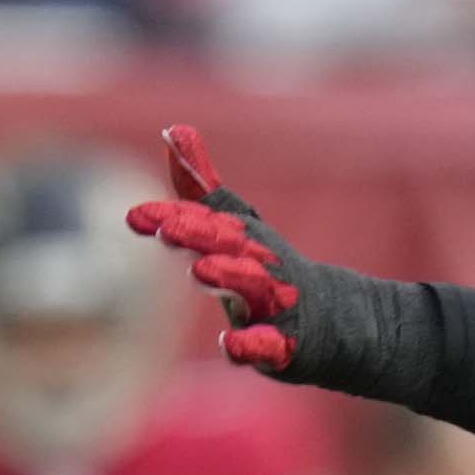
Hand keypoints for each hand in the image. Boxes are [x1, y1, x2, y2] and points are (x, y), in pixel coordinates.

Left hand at [126, 128, 367, 381]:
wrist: (339, 320)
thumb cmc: (272, 271)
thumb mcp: (237, 227)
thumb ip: (202, 186)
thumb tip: (174, 129)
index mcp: (242, 239)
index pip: (206, 221)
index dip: (172, 217)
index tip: (135, 218)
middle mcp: (259, 266)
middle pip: (230, 246)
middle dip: (199, 235)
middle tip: (166, 230)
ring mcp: (276, 305)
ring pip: (254, 286)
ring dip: (229, 276)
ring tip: (199, 270)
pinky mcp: (288, 345)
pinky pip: (270, 345)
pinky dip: (253, 344)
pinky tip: (229, 344)